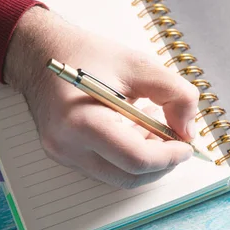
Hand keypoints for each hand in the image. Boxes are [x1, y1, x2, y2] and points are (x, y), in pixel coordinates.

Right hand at [4, 7, 198, 188]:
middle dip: (160, 163)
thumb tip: (189, 131)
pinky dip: (128, 156)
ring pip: (118, 176)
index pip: (136, 159)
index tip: (186, 144)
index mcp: (82, 122)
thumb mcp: (139, 65)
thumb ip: (175, 95)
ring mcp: (63, 155)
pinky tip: (135, 129)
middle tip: (177, 139)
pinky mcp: (65, 155)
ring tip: (153, 126)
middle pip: (129, 177)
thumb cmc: (86, 54)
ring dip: (145, 159)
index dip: (169, 156)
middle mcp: (67, 147)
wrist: (40, 52)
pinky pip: (106, 168)